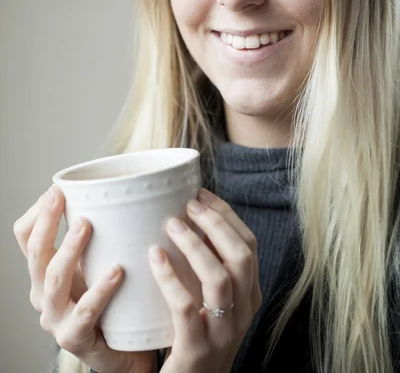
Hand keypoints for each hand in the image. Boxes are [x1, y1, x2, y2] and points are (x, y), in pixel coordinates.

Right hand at [13, 185, 155, 372]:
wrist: (126, 350)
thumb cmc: (114, 301)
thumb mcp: (100, 261)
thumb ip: (102, 234)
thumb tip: (120, 191)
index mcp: (45, 271)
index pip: (25, 236)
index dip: (37, 212)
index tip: (57, 188)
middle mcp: (43, 293)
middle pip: (34, 253)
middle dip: (46, 221)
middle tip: (61, 197)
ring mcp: (56, 318)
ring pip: (52, 280)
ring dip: (67, 249)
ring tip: (87, 225)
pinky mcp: (75, 338)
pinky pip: (85, 312)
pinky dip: (100, 289)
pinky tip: (117, 270)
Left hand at [148, 188, 262, 372]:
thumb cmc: (195, 336)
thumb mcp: (213, 302)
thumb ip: (209, 268)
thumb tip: (188, 218)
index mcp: (250, 295)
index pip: (249, 244)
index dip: (226, 215)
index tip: (201, 194)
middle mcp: (243, 312)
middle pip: (241, 256)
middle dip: (216, 223)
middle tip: (188, 204)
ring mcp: (223, 333)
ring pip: (220, 278)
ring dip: (195, 245)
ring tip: (171, 224)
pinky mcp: (197, 350)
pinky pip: (186, 307)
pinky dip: (170, 278)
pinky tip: (155, 257)